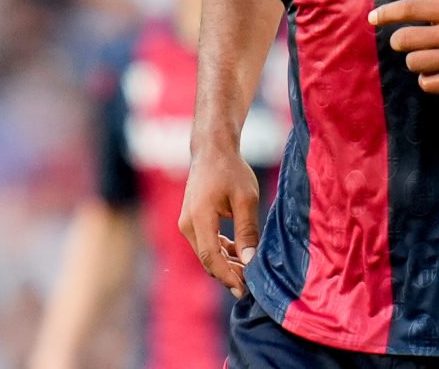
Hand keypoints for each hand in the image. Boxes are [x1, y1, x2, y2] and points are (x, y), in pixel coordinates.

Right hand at [178, 146, 258, 298]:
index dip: (227, 276)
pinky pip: (205, 243)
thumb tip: (250, 261)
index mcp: (199, 217)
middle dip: (228, 273)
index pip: (211, 257)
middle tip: (251, 284)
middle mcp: (187, 223)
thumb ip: (247, 231)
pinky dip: (221, 252)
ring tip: (249, 270)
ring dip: (226, 263)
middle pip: (207, 259)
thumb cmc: (231, 170)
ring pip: (206, 253)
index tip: (244, 289)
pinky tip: (239, 254)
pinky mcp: (191, 221)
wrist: (212, 150)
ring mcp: (186, 223)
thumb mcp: (246, 199)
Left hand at [369, 0, 438, 92]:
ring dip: (415, 62)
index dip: (386, 13)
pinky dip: (427, 80)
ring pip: (415, 63)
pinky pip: (431, 84)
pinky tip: (434, 74)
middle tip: (407, 42)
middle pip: (406, 39)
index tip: (372, 18)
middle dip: (400, 42)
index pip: (409, 8)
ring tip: (426, 58)